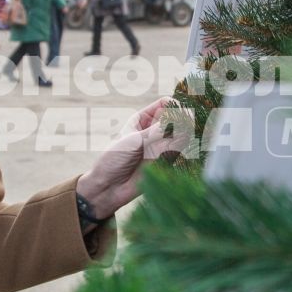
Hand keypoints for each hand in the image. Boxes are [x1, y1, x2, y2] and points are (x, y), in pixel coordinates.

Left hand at [74, 96, 190, 218]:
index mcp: (143, 119)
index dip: (175, 106)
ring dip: (183, 136)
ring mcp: (161, 145)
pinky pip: (179, 150)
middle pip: (177, 117)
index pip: (166, 104)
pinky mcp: (166, 160)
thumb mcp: (134, 141)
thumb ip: (157, 131)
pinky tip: (170, 153)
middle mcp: (154, 129)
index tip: (177, 115)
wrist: (108, 186)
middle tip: (180, 129)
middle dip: (182, 121)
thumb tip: (181, 120)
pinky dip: (180, 149)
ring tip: (173, 143)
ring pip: (182, 133)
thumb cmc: (114, 159)